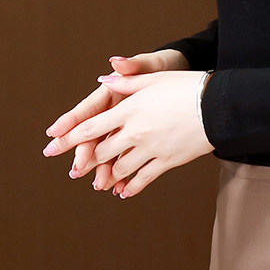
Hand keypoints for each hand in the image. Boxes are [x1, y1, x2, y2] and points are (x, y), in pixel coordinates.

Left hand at [42, 70, 212, 197]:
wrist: (218, 106)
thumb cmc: (188, 86)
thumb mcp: (156, 77)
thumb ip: (128, 80)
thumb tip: (105, 79)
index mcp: (129, 109)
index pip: (90, 127)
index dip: (68, 138)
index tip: (51, 148)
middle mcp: (135, 131)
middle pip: (101, 150)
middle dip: (88, 160)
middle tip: (78, 168)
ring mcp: (150, 149)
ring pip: (119, 168)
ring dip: (107, 175)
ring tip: (102, 181)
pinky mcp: (166, 162)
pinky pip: (142, 179)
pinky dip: (130, 187)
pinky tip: (123, 192)